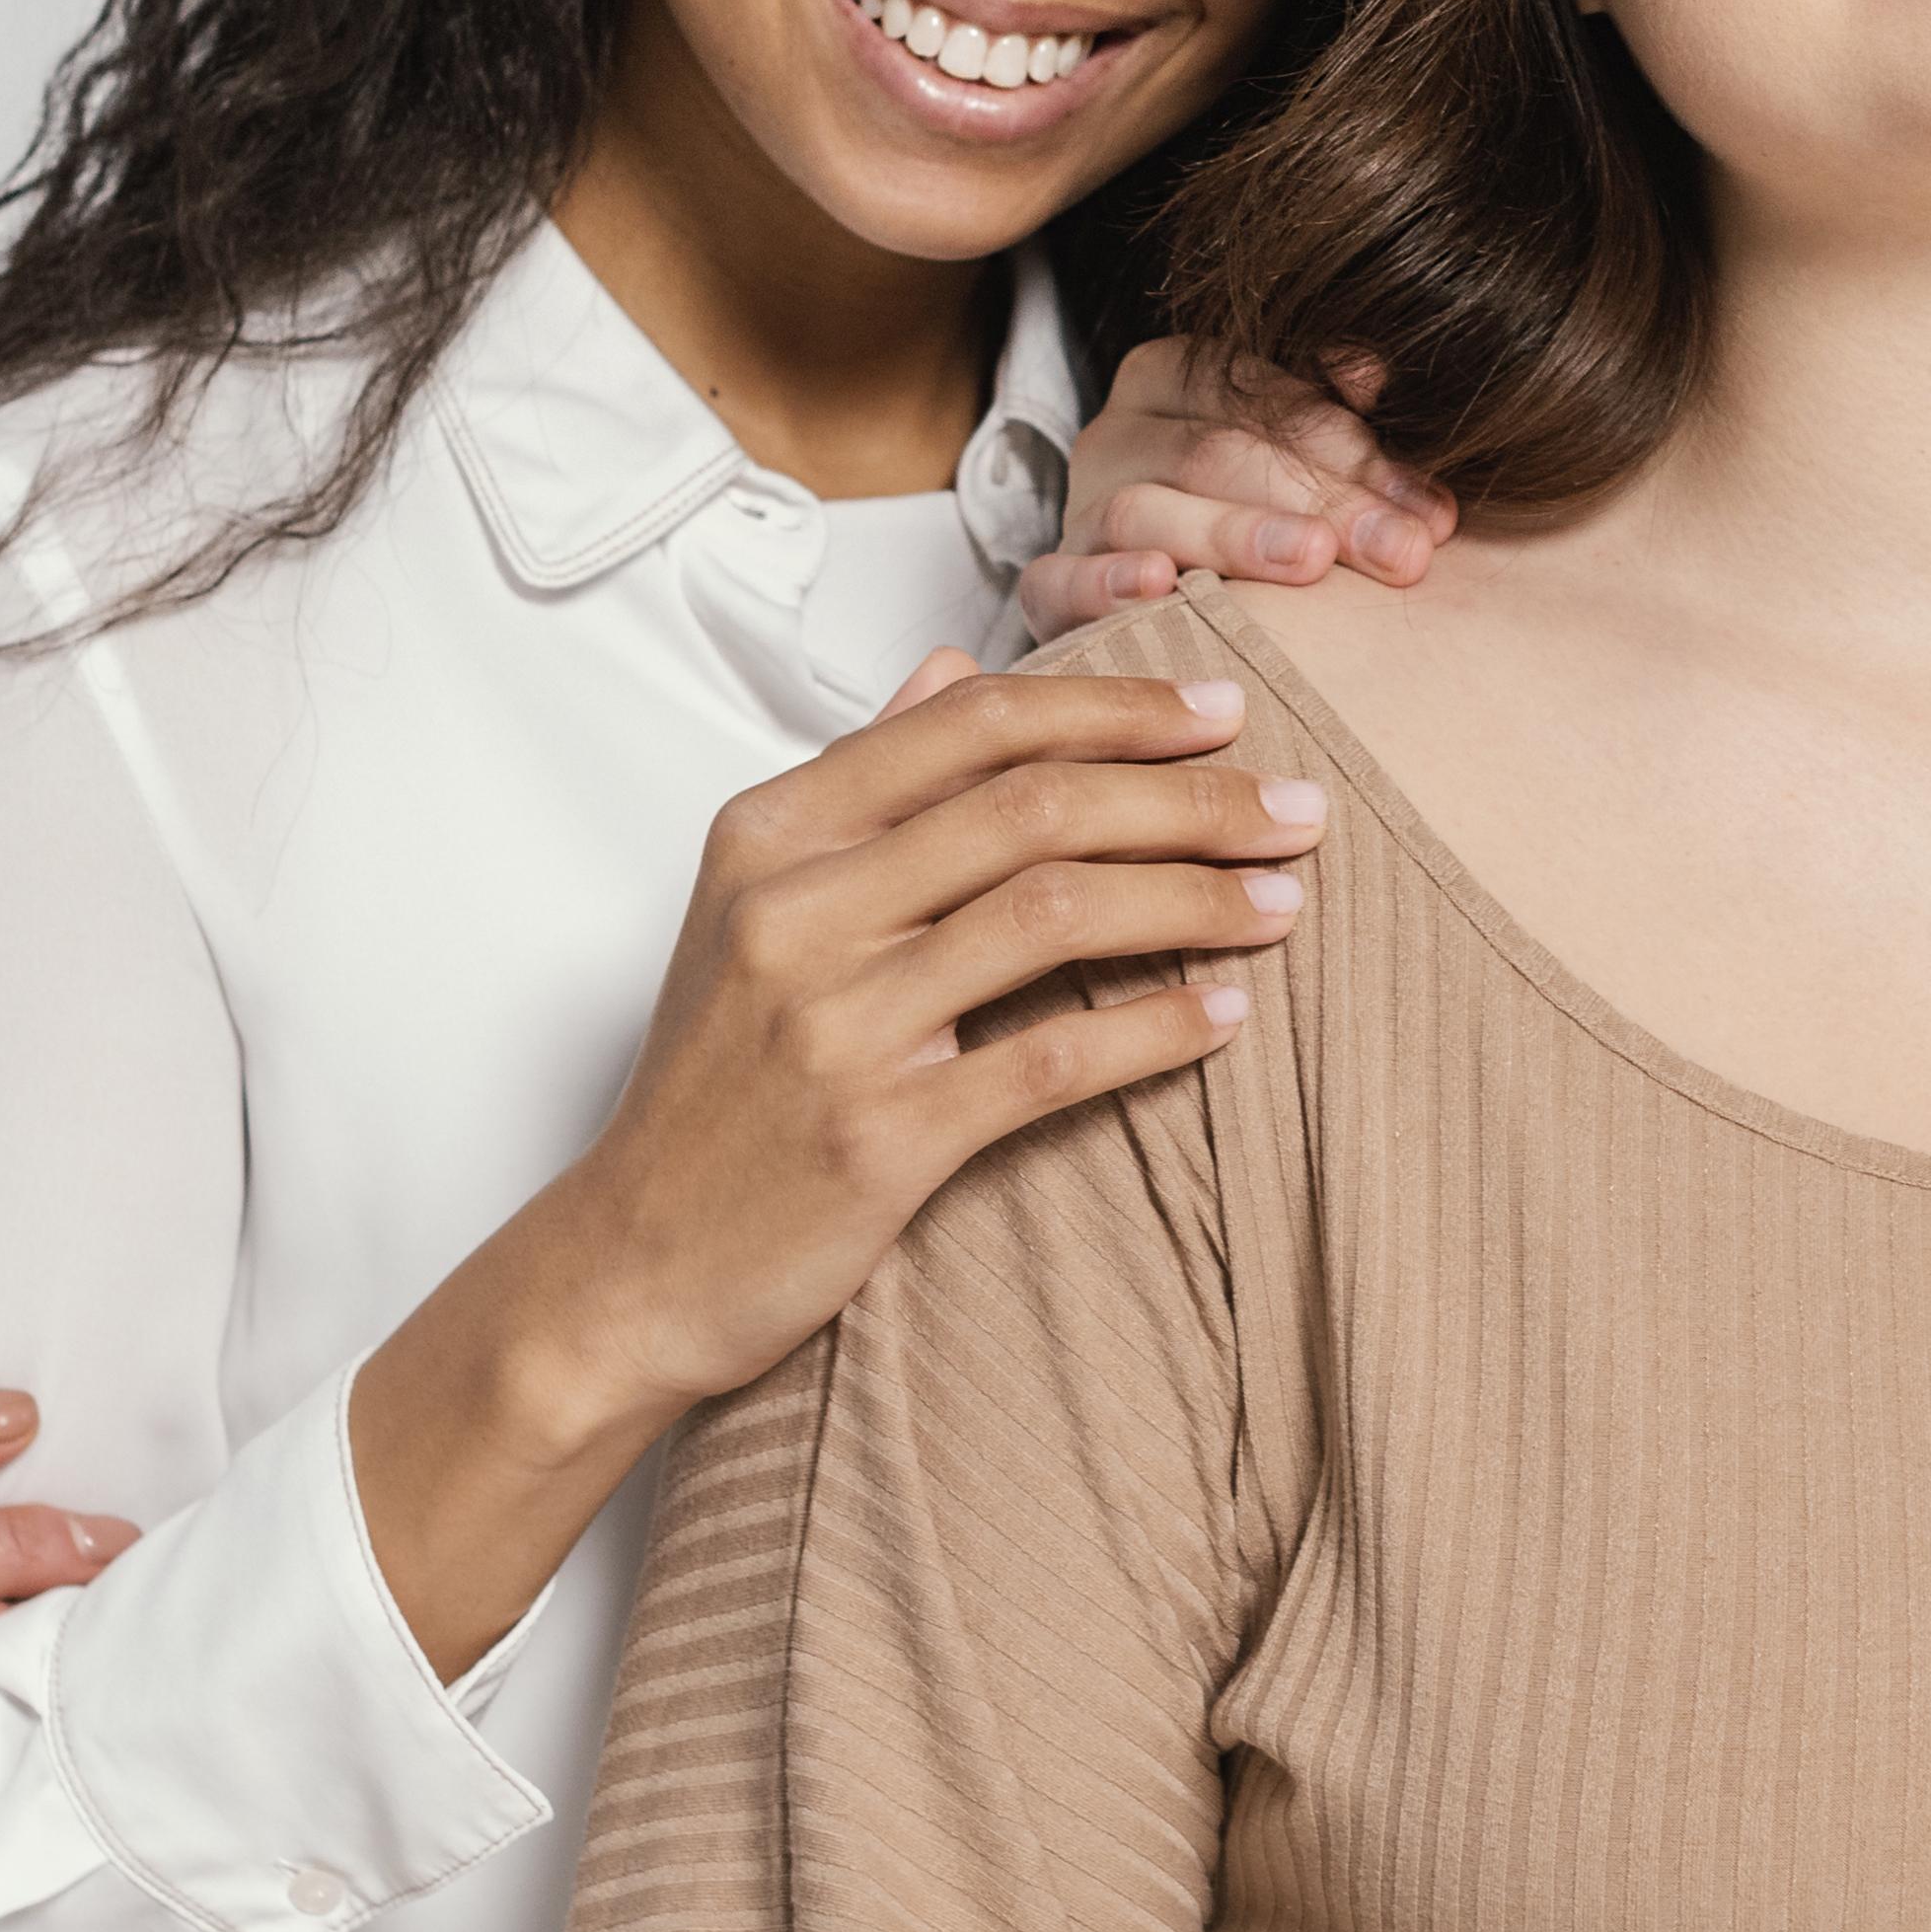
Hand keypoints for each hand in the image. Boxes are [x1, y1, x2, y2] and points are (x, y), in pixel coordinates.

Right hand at [347, 647, 1324, 1664]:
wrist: (632, 1264)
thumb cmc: (713, 1082)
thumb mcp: (753, 903)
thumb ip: (861, 780)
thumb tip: (952, 667)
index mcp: (771, 834)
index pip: (972, 726)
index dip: (1114, 708)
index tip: (1221, 712)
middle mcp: (797, 910)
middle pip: (1035, 808)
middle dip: (1190, 798)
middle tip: (1298, 808)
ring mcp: (837, 1022)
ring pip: (1056, 914)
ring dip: (1194, 898)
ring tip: (1285, 900)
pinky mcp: (881, 1135)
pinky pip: (1052, 1060)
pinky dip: (1157, 1029)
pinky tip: (1229, 1013)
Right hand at [1014, 339, 1450, 636]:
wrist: (1170, 602)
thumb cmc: (1261, 521)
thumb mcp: (1303, 457)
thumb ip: (1340, 416)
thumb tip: (1374, 369)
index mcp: (1172, 379)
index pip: (1264, 399)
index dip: (1354, 450)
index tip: (1433, 513)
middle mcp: (1116, 436)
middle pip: (1216, 453)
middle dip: (1321, 503)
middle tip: (1403, 552)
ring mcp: (1077, 511)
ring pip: (1145, 509)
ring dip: (1235, 537)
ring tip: (1313, 562)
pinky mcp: (1046, 588)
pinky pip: (1057, 582)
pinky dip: (1104, 584)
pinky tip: (1161, 587)